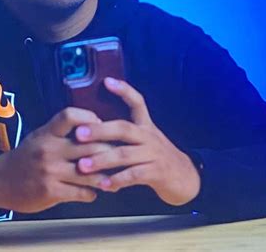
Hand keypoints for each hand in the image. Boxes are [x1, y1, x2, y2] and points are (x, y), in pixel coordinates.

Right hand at [0, 107, 112, 212]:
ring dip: (105, 176)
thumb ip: (63, 131)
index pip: (70, 116)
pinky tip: (95, 191)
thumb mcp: (40, 136)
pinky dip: (92, 193)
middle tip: (122, 154)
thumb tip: (95, 126)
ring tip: (115, 177)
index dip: (90, 117)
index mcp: (47, 132)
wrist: (1, 181)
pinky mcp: (51, 191)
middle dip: (109, 150)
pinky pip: (81, 192)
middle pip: (88, 145)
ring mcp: (50, 171)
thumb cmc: (27, 156)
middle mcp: (49, 149)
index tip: (102, 124)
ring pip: (89, 172)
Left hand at [75, 78, 200, 205]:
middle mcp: (149, 136)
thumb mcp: (145, 139)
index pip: (137, 101)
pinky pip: (134, 175)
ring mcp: (154, 154)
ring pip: (125, 154)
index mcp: (145, 125)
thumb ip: (125, 133)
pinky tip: (103, 184)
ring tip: (83, 165)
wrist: (186, 178)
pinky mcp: (157, 173)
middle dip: (99, 130)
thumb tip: (94, 124)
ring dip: (102, 159)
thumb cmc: (156, 156)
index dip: (123, 90)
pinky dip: (117, 180)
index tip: (106, 81)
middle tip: (79, 134)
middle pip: (123, 128)